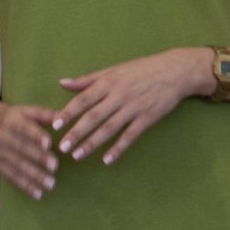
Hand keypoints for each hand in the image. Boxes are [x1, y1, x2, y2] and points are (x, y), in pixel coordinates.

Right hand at [0, 103, 63, 198]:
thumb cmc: (11, 117)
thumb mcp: (25, 110)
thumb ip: (43, 114)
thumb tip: (62, 116)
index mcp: (10, 121)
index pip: (23, 128)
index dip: (35, 135)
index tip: (48, 143)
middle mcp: (2, 137)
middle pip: (21, 148)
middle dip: (38, 157)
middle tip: (54, 166)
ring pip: (17, 165)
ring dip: (34, 175)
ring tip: (51, 183)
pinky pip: (12, 177)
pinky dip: (25, 186)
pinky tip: (38, 194)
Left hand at [55, 48, 211, 162]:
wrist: (174, 71)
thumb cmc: (140, 70)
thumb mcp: (112, 70)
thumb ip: (87, 80)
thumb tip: (62, 83)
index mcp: (107, 83)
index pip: (83, 99)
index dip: (68, 112)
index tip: (54, 125)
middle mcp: (118, 95)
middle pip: (94, 116)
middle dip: (77, 132)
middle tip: (62, 148)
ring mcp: (133, 108)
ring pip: (109, 128)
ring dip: (92, 143)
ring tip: (77, 156)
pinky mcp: (147, 118)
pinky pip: (130, 136)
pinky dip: (118, 148)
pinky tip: (107, 160)